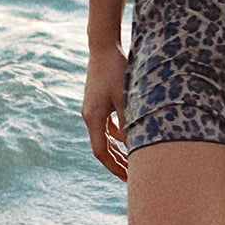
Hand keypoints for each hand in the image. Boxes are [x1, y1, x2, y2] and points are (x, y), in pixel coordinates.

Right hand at [82, 43, 129, 178]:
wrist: (103, 46)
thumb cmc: (116, 70)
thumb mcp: (126, 98)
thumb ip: (129, 123)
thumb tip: (134, 146)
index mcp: (93, 117)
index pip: (101, 152)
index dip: (114, 167)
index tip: (128, 178)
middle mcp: (89, 115)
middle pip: (102, 146)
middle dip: (116, 162)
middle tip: (132, 176)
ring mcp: (93, 108)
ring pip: (104, 136)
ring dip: (117, 148)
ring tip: (132, 161)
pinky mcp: (98, 100)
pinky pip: (106, 124)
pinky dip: (116, 133)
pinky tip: (128, 136)